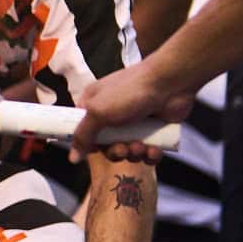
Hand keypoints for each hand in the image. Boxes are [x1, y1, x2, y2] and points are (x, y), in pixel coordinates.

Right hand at [69, 60, 192, 161]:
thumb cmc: (130, 91)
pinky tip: (154, 150)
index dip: (87, 143)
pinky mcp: (153, 131)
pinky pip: (147, 152)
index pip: (83, 130)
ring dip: (134, 154)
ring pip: (127, 151)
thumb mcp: (98, 111)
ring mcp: (134, 123)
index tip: (93, 150)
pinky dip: (150, 155)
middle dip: (115, 151)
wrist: (171, 83)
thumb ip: (82, 135)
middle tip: (123, 148)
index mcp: (94, 105)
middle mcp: (112, 114)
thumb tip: (71, 157)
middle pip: (106, 145)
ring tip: (142, 146)